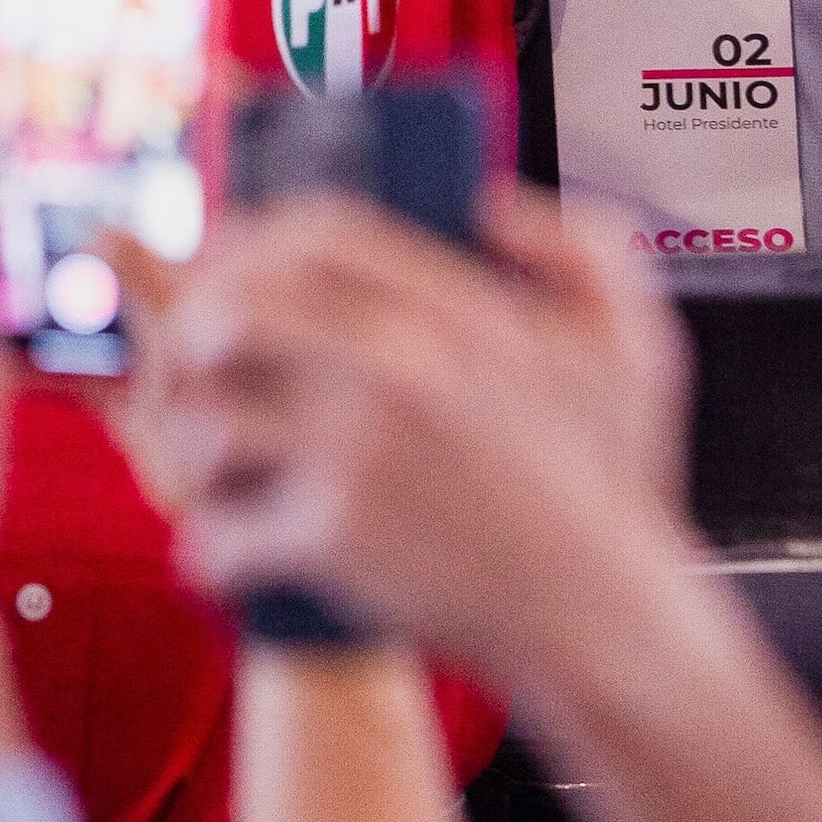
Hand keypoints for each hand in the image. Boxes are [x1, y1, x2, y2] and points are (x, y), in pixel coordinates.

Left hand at [119, 187, 695, 710]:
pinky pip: (220, 531)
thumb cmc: (611, 486)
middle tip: (192, 371)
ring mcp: (359, 452)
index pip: (315, 233)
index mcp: (457, 311)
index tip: (233, 269)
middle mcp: (398, 366)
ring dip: (192, 449)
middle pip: (231, 311)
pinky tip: (232, 555)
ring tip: (213, 473)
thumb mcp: (633, 342)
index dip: (252, 240)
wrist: (600, 613)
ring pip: (207, 421)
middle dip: (188, 335)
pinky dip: (213, 550)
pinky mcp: (333, 537)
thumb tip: (490, 207)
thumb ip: (585, 245)